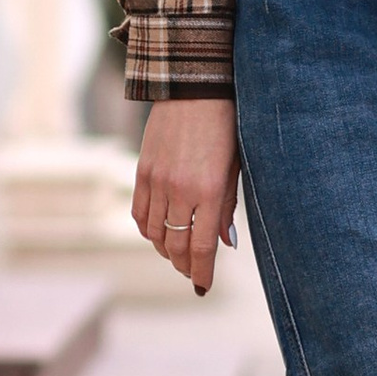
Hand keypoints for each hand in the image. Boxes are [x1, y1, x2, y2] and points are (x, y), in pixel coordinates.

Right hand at [133, 98, 239, 298]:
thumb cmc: (226, 125)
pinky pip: (140, 213)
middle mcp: (180, 191)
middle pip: (176, 246)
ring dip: (166, 251)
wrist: (195, 88)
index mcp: (210, 191)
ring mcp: (157, 181)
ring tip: (177, 257)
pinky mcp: (143, 171)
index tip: (203, 287)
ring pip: (155, 234)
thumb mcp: (236, 167)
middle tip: (192, 274)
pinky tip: (158, 234)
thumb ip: (227, 207)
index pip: (200, 248)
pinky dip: (148, 230)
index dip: (201, 273)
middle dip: (184, 266)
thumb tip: (224, 243)